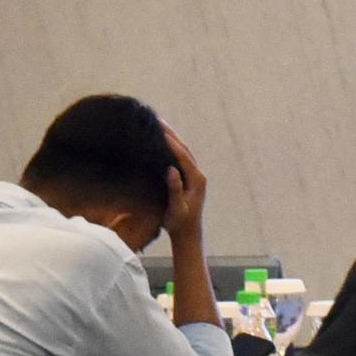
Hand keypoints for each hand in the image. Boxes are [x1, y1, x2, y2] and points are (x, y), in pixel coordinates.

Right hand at [160, 128, 210, 242]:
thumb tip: (172, 170)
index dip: (172, 142)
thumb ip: (175, 189)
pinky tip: (162, 144)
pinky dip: (172, 149)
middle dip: (172, 135)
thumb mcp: (176, 208)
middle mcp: (198, 175)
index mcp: (197, 180)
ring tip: (159, 126)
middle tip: (157, 120)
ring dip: (172, 139)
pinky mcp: (189, 180)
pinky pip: (180, 160)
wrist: (187, 234)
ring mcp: (194, 177)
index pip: (183, 155)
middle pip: (185, 150)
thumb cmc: (179, 224)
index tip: (159, 129)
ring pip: (183, 153)